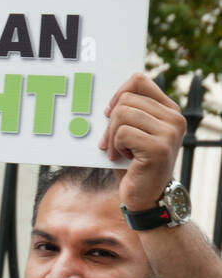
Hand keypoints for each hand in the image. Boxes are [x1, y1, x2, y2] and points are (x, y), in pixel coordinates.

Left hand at [100, 73, 186, 210]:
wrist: (146, 197)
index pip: (139, 80)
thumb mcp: (133, 131)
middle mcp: (175, 118)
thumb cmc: (134, 162)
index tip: (110, 113)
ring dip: (111, 136)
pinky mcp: (159, 148)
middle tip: (112, 142)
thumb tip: (103, 96)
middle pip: (126, 99)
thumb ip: (128, 111)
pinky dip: (114, 146)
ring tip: (119, 151)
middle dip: (111, 122)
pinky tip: (123, 158)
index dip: (118, 94)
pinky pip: (122, 133)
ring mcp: (169, 133)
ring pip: (122, 114)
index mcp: (170, 110)